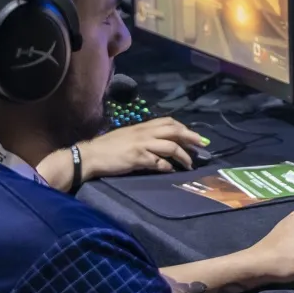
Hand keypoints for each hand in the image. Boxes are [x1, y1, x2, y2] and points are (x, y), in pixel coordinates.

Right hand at [77, 116, 204, 179]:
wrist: (90, 155)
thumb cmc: (108, 147)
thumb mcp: (127, 136)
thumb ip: (144, 137)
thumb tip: (159, 143)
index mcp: (142, 126)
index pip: (168, 122)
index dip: (183, 128)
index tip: (193, 136)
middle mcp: (144, 133)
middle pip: (174, 131)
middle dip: (191, 138)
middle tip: (202, 145)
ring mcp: (142, 145)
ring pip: (170, 147)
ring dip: (183, 156)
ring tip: (189, 164)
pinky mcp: (138, 158)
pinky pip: (159, 162)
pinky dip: (167, 167)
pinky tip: (171, 170)